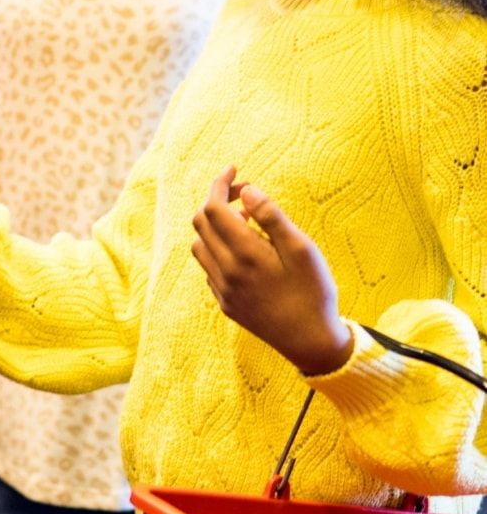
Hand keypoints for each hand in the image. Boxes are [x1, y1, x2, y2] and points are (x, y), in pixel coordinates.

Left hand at [191, 166, 352, 375]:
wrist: (312, 343)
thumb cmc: (313, 292)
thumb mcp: (301, 249)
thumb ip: (271, 216)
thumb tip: (246, 190)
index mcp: (244, 255)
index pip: (213, 208)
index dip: (219, 184)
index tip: (234, 170)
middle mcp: (225, 272)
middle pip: (201, 223)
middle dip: (217, 200)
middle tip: (245, 195)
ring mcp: (222, 290)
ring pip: (200, 245)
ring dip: (215, 226)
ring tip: (247, 223)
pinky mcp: (226, 304)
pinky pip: (209, 267)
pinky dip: (219, 250)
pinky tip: (245, 252)